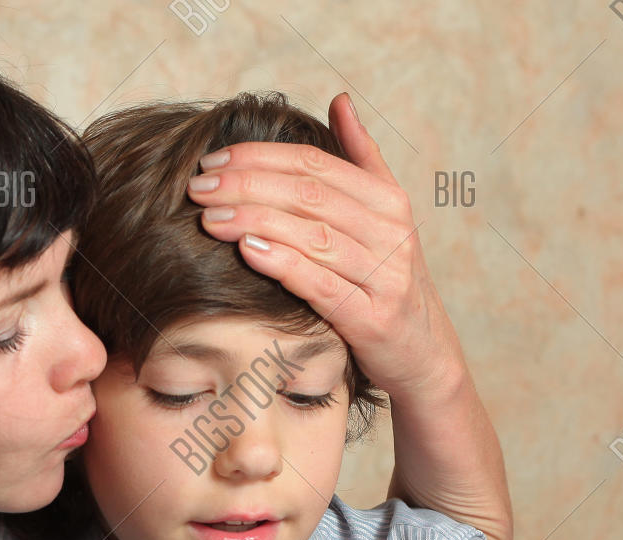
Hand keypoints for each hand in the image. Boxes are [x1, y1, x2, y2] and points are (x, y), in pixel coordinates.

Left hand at [187, 92, 465, 403]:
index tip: (214, 160)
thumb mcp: (384, 218)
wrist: (424, 355)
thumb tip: (340, 100)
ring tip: (210, 218)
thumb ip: (362, 160)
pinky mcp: (373, 319)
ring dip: (255, 221)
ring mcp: (385, 276)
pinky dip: (282, 263)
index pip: (314, 164)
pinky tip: (246, 252)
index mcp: (387, 200)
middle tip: (199, 187)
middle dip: (246, 186)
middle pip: (308, 195)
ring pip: (312, 235)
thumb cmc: (387, 283)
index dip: (260, 157)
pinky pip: (320, 284)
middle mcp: (390, 232)